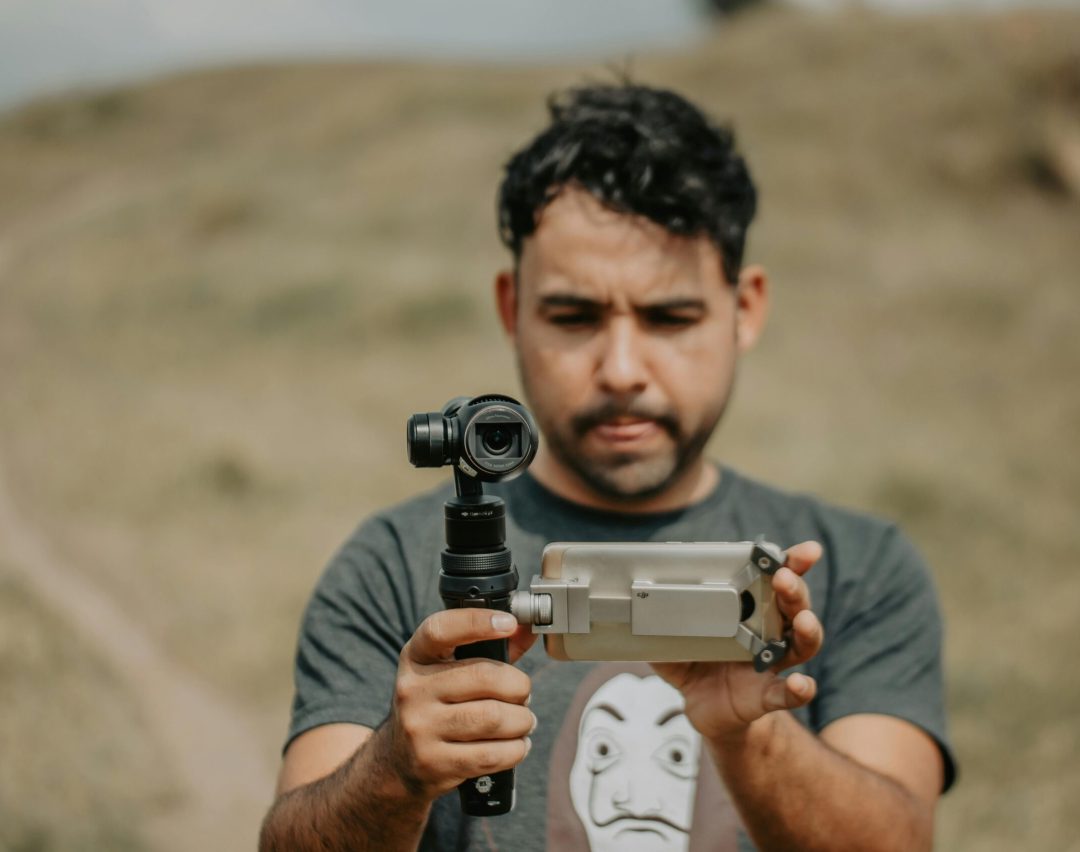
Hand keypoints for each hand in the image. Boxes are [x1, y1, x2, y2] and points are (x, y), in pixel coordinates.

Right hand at [385, 609, 537, 798]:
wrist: (398, 761)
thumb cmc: (438, 705)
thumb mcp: (450, 670)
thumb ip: (491, 648)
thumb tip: (528, 627)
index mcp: (415, 657)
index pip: (441, 630)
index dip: (477, 622)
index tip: (509, 623)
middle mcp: (413, 689)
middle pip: (484, 677)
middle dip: (519, 687)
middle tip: (523, 694)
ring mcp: (420, 728)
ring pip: (493, 717)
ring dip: (522, 720)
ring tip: (523, 721)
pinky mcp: (433, 763)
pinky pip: (491, 754)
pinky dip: (516, 749)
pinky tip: (517, 745)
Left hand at [650, 541, 824, 740]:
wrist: (703, 708)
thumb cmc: (696, 664)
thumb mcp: (673, 639)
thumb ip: (659, 621)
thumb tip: (637, 602)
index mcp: (749, 610)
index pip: (775, 580)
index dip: (792, 562)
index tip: (807, 550)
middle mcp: (769, 632)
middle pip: (793, 605)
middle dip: (793, 588)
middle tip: (783, 577)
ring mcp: (772, 664)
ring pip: (801, 643)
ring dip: (806, 630)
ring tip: (802, 622)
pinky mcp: (766, 695)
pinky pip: (789, 693)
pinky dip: (798, 690)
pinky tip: (801, 685)